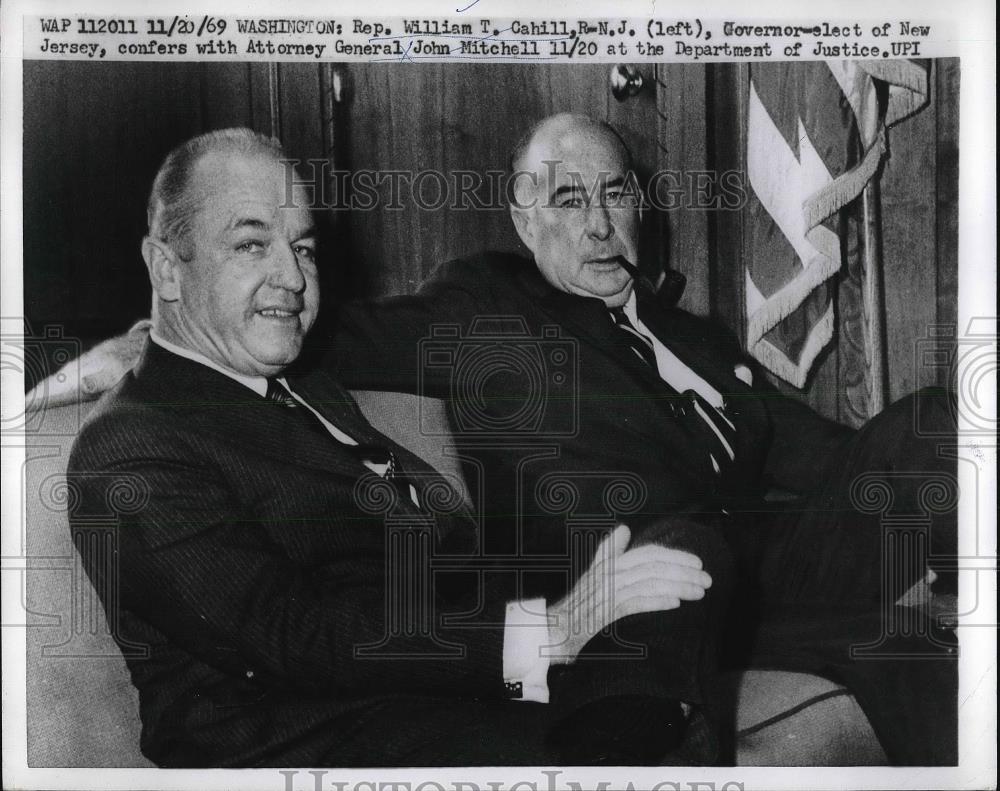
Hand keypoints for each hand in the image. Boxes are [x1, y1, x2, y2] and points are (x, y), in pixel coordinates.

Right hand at [545, 524, 710, 664]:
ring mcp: (607, 593)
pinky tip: (675, 604)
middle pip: (653, 566)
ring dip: (677, 586)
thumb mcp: (594, 572)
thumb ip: (610, 550)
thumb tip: (624, 527)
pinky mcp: (604, 612)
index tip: (697, 563)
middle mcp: (610, 574)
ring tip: (699, 593)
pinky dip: (656, 601)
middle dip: (683, 571)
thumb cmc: (578, 603)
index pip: (648, 553)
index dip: (674, 556)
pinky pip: (634, 602)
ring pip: (649, 582)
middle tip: (707, 580)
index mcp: (611, 564)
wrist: (554, 629)